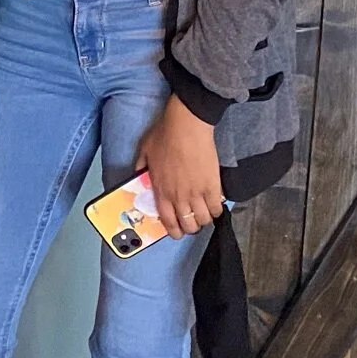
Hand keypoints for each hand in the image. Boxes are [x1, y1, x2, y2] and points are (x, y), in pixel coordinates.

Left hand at [134, 96, 223, 236]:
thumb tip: (139, 178)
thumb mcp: (144, 152)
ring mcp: (197, 192)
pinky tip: (214, 204)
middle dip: (190, 227)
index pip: (167, 221)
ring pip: (204, 220)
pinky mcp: (213, 186)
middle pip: (188, 225)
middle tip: (191, 221)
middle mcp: (178, 196)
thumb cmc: (164, 135)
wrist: (186, 125)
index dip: (174, 231)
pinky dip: (217, 210)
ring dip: (204, 220)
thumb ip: (140, 169)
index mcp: (161, 190)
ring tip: (204, 213)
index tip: (177, 232)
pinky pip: (218, 208)